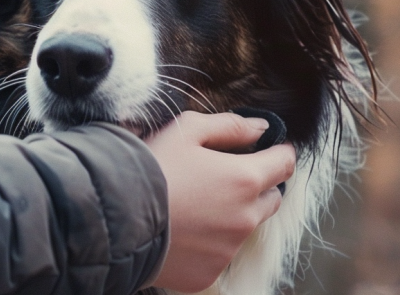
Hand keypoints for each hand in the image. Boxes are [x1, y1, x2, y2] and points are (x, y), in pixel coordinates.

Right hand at [144, 111, 295, 292]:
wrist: (114, 219)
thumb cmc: (150, 169)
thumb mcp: (186, 130)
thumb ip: (230, 126)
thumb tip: (259, 128)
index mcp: (245, 179)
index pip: (285, 163)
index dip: (278, 151)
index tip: (266, 148)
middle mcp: (246, 218)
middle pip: (272, 198)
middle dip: (257, 185)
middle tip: (223, 177)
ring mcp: (229, 250)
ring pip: (245, 227)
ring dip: (232, 214)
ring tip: (194, 204)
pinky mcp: (210, 273)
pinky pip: (221, 253)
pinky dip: (210, 241)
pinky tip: (183, 229)